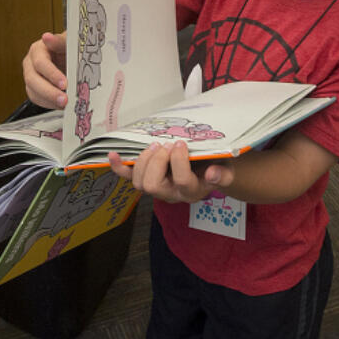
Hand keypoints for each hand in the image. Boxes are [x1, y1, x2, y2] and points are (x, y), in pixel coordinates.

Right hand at [22, 31, 67, 108]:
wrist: (70, 56)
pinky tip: (60, 105)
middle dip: (49, 91)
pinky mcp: (34, 89)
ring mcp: (31, 77)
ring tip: (64, 104)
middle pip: (32, 80)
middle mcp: (30, 63)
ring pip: (33, 92)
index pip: (41, 63)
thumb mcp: (67, 42)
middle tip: (64, 99)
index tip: (64, 83)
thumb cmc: (68, 48)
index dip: (52, 74)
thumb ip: (59, 40)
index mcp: (37, 50)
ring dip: (49, 100)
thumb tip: (47, 37)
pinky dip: (49, 104)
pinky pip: (37, 99)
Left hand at [108, 141, 234, 203]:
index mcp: (192, 192)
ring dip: (144, 161)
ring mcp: (157, 188)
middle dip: (157, 161)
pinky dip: (118, 167)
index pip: (181, 181)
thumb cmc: (216, 166)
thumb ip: (223, 174)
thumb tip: (214, 174)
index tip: (181, 143)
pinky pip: (128, 177)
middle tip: (166, 145)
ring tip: (155, 145)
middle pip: (153, 185)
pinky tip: (112, 154)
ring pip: (140, 183)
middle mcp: (172, 194)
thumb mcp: (226, 168)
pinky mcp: (146, 180)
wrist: (208, 170)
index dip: (178, 161)